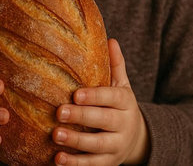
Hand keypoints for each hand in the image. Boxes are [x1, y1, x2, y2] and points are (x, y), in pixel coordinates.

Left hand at [52, 39, 149, 164]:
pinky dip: (76, 164)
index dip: (94, 96)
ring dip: (76, 142)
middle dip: (81, 117)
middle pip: (104, 121)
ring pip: (98, 146)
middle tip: (59, 112)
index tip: (75, 94)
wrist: (137, 138)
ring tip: (55, 135)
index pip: (111, 97)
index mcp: (125, 101)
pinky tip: (58, 159)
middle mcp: (123, 124)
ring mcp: (117, 146)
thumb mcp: (121, 85)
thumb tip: (111, 39)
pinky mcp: (109, 163)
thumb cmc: (120, 104)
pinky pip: (93, 165)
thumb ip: (116, 65)